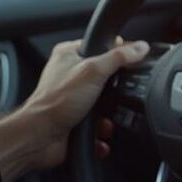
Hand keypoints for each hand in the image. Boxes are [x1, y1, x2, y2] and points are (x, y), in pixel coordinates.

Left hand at [20, 38, 149, 168]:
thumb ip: (119, 57)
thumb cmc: (55, 102)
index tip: (133, 59)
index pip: (101, 45)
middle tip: (116, 92)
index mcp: (69, 54)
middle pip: (106, 76)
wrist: (41, 136)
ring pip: (104, 102)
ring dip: (109, 113)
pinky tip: (100, 130)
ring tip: (105, 116)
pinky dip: (103, 129)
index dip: (119, 51)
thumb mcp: (94, 71)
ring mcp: (72, 98)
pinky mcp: (75, 118)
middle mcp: (69, 74)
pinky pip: (99, 122)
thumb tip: (140, 47)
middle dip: (115, 90)